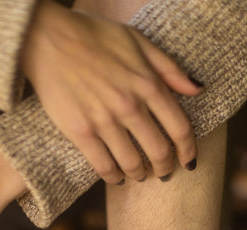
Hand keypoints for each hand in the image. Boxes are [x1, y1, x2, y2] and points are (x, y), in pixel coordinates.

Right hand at [21, 0, 201, 182]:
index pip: (180, 128)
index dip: (188, 151)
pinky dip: (114, 177)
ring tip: (139, 175)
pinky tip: (116, 177)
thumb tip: (198, 90)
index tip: (188, 161)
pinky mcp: (81, 133)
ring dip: (139, 175)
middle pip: (159, 151)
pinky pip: (104, 167)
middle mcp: (130, 105)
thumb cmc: (94, 35)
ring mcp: (104, 121)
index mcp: (148, 83)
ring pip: (132, 164)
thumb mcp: (139, 41)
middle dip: (165, 168)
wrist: (48, 38)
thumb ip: (170, 68)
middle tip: (163, 173)